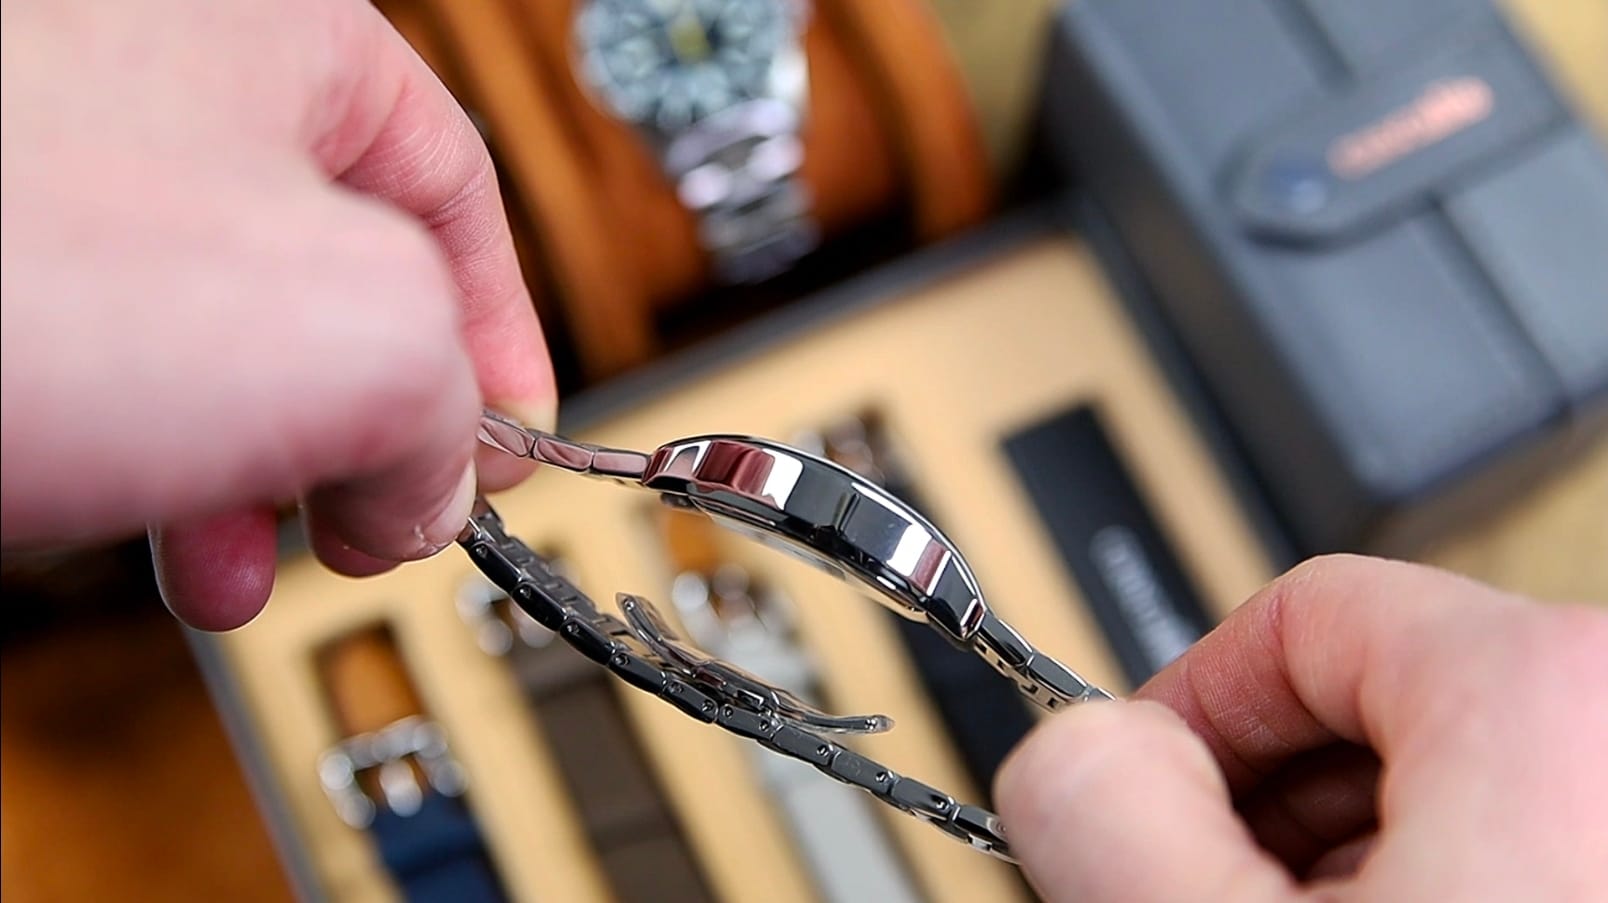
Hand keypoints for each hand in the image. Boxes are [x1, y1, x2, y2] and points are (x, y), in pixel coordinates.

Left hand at [0, 0, 553, 629]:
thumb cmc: (8, 265)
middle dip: (364, 430)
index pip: (458, 193)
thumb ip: (458, 406)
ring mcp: (38, 158)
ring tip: (231, 560)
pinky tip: (117, 516)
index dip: (505, 343)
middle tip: (370, 517)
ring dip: (245, 469)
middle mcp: (150, 71)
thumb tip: (437, 478)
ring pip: (200, 330)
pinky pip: (90, 352)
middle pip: (329, 271)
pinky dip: (131, 451)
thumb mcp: (359, 334)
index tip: (507, 449)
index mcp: (278, 30)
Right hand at [997, 554, 1607, 900]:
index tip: (1151, 783)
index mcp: (1546, 694)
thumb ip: (1116, 817)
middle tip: (1225, 883)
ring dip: (1360, 849)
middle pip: (1384, 691)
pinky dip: (1460, 873)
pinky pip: (1545, 826)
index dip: (1192, 702)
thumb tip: (1071, 754)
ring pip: (1466, 773)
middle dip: (1274, 795)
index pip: (1304, 610)